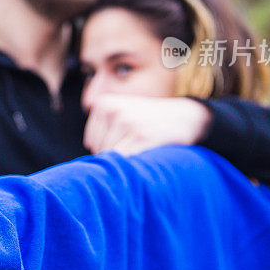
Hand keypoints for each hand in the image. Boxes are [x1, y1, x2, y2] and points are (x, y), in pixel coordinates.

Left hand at [84, 95, 211, 155]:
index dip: (107, 149)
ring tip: (143, 151)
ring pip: (112, 157)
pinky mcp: (141, 136)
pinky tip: (146, 158)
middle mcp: (112, 111)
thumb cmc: (149, 120)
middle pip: (100, 151)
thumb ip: (102, 129)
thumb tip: (84, 165)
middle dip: (116, 157)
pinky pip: (126, 160)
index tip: (126, 144)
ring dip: (126, 162)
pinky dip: (134, 166)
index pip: (91, 142)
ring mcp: (127, 122)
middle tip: (137, 149)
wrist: (185, 116)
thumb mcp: (122, 113)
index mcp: (103, 103)